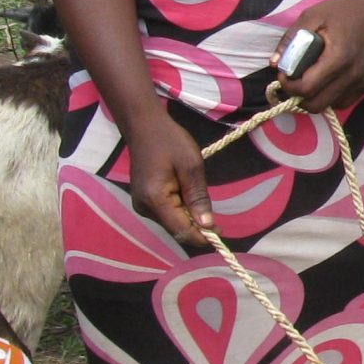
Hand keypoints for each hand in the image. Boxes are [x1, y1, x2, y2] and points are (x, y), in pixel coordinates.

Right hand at [128, 110, 211, 247]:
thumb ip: (198, 197)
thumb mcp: (191, 166)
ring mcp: (141, 205)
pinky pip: (166, 214)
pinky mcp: (143, 201)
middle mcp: (144, 207)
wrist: (144, 126)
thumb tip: (207, 226)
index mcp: (155, 199)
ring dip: (190, 220)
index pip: (180, 230)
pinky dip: (181, 212)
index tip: (221, 233)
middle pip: (175, 230)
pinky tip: (190, 200)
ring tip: (204, 206)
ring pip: (171, 223)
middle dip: (198, 229)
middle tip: (220, 223)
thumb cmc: (169, 141)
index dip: (201, 237)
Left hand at [272, 0, 363, 114]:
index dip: (289, 85)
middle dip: (299, 96)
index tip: (283, 74)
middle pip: (317, 104)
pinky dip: (330, 97)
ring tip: (310, 81)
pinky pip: (343, 101)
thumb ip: (290, 40)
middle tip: (293, 81)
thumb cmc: (341, 11)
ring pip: (330, 106)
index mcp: (338, 58)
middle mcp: (353, 75)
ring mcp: (363, 82)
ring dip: (315, 98)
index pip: (307, 88)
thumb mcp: (310, 17)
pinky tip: (326, 82)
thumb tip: (275, 64)